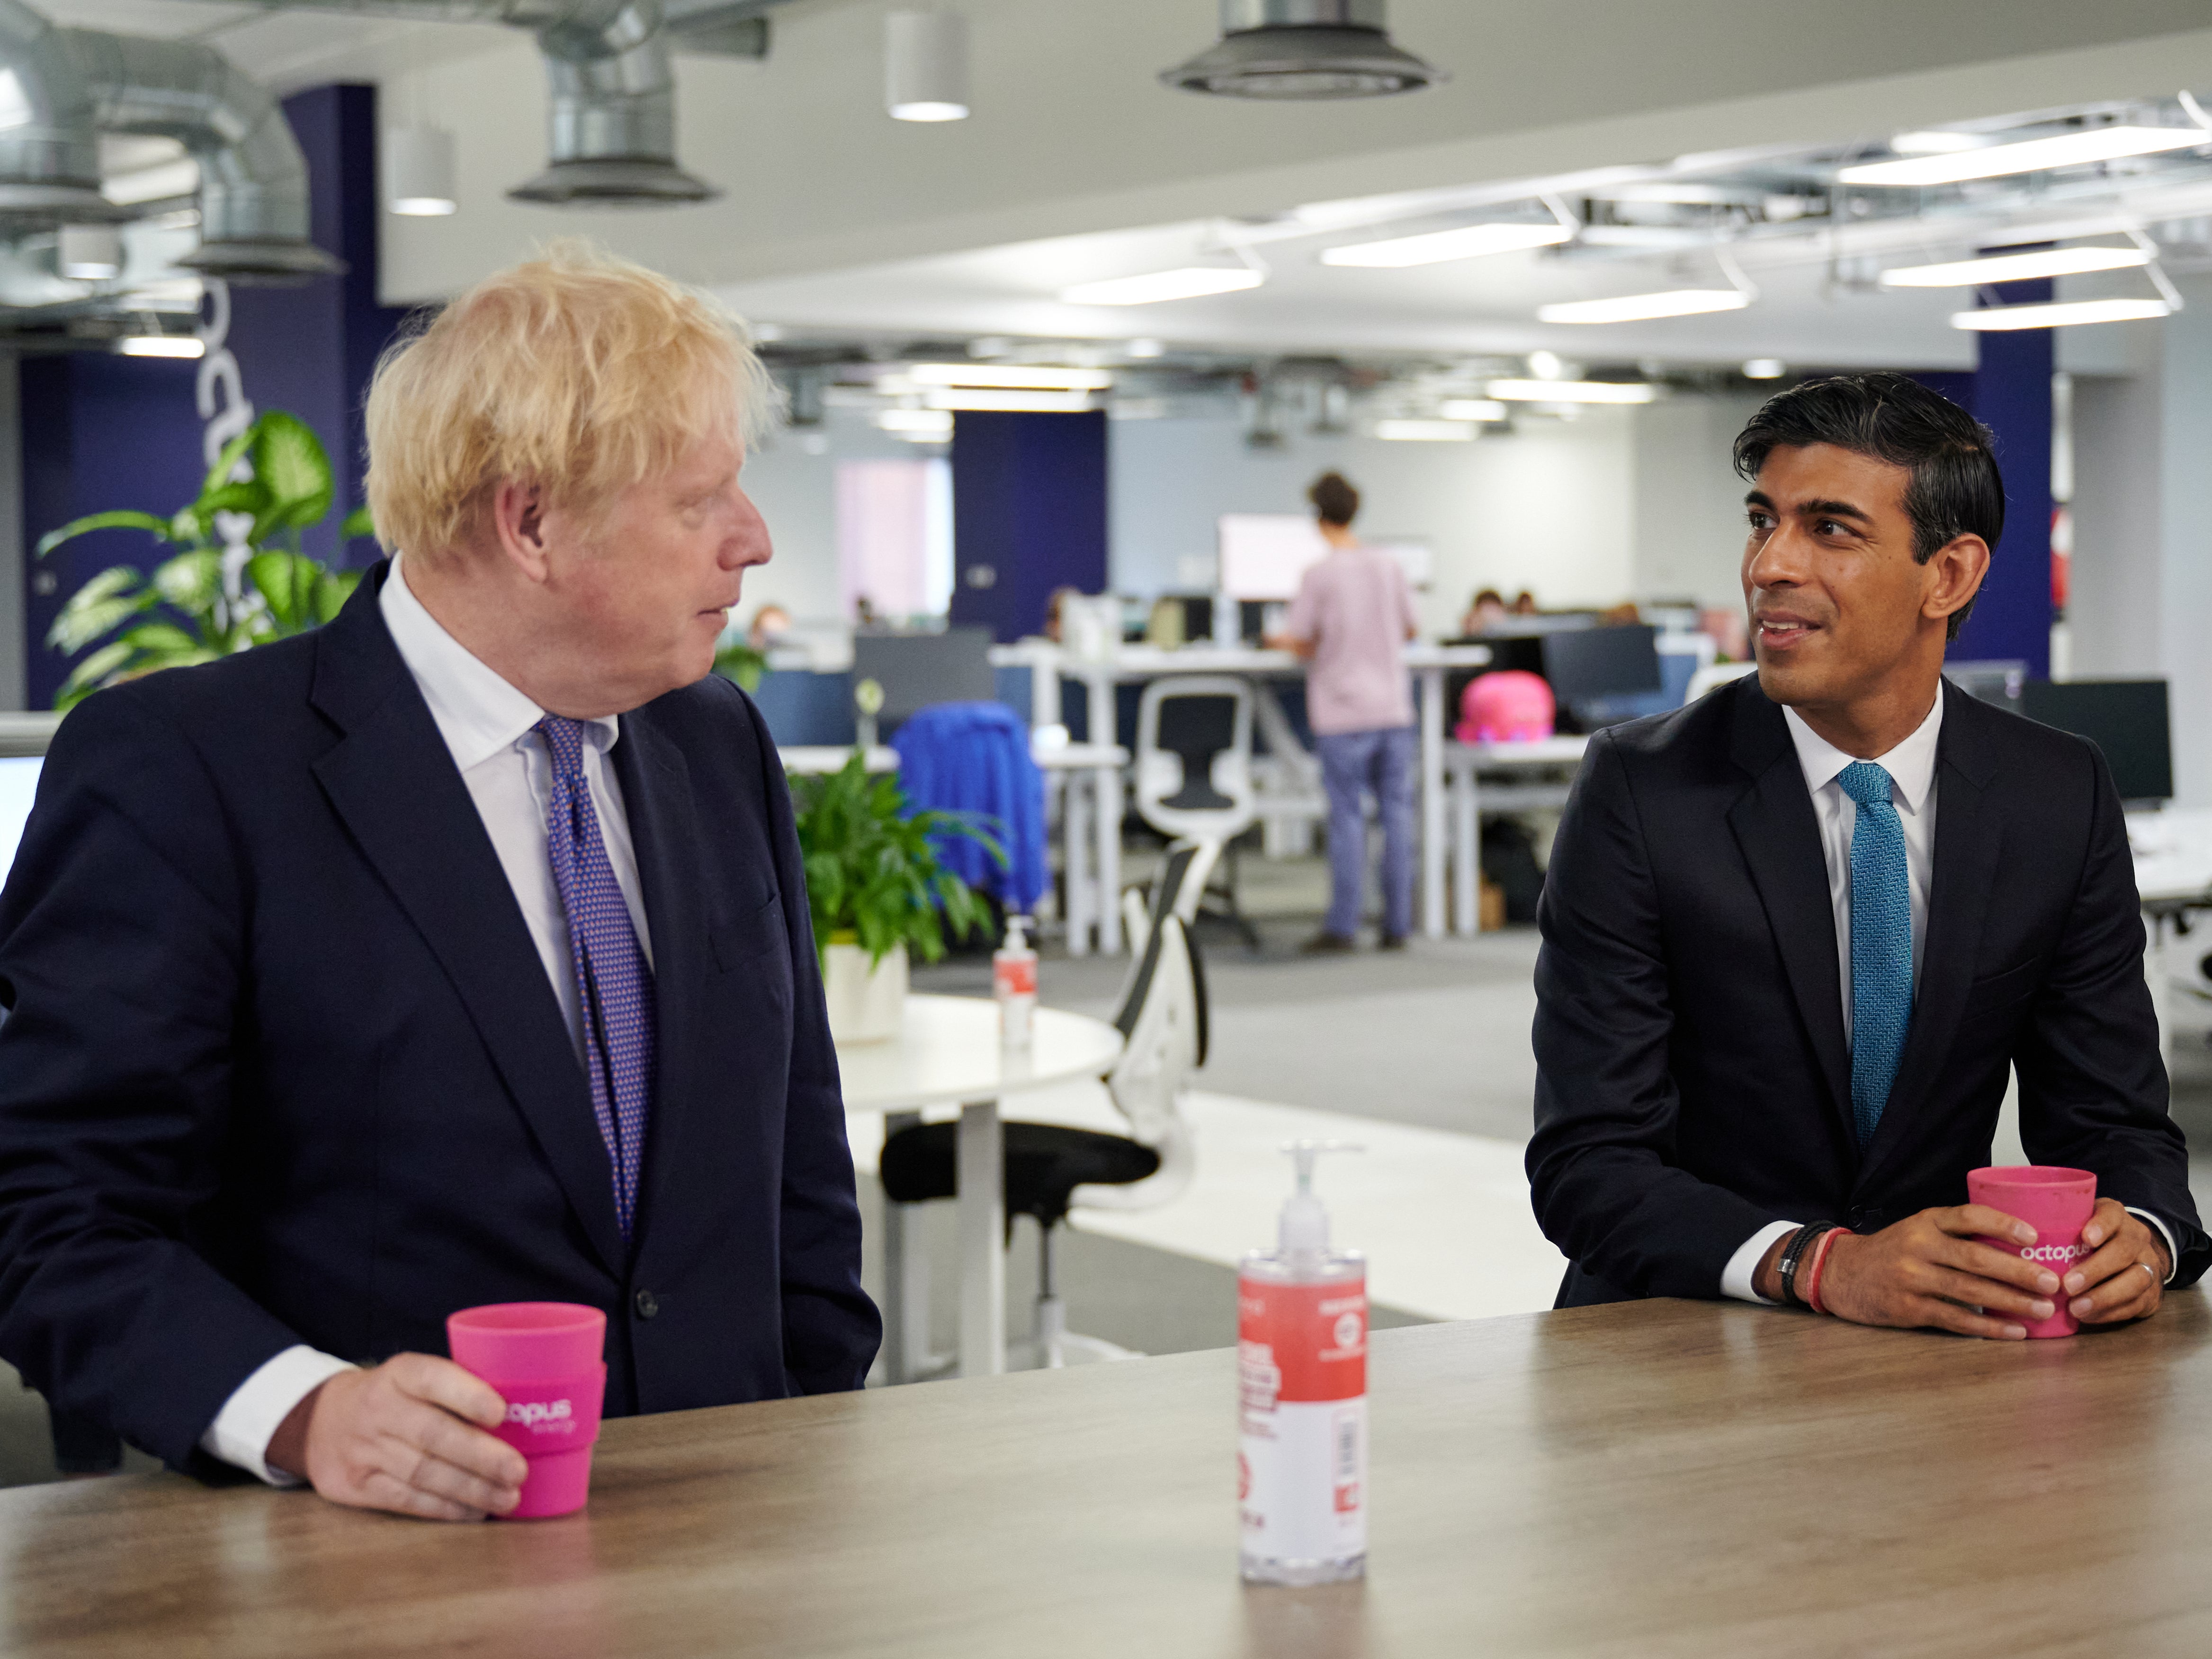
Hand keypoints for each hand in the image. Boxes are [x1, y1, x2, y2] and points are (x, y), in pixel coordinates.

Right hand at [268, 1353, 526, 1520]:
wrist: (319, 1421)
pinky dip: (444, 1509)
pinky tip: (475, 1511)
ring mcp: (364, 1449)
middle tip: (518, 1470)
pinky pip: (406, 1500)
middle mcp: (378, 1409)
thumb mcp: (413, 1376)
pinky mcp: (356, 1485)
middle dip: (480, 1456)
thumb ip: (456, 1388)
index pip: (432, 1378)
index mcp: (399, 1373)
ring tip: (508, 1498)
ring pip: (422, 1473)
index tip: (502, 1413)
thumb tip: (526, 1414)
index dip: (467, 1395)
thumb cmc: (393, 1397)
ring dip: (470, 1489)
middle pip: (432, 1434)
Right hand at [1814, 1205, 2066, 1339]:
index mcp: (1925, 1222)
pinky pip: (1956, 1319)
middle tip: (2052, 1282)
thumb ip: (1956, 1234)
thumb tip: (2017, 1248)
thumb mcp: (1918, 1230)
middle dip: (2019, 1271)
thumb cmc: (1890, 1251)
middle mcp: (1918, 1247)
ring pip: (1970, 1291)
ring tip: (2043, 1309)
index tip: (2034, 1236)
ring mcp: (1912, 1279)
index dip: (2002, 1225)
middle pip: (1976, 1258)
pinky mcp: (1908, 1308)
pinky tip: (2014, 1332)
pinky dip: (1988, 1326)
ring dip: (2012, 1302)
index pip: (1968, 1217)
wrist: (1840, 1273)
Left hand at [2061, 1198, 2167, 1325]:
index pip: (2112, 1214)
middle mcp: (2136, 1238)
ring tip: (2076, 1308)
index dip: (2101, 1225)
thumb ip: (2057, 1227)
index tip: (2086, 1238)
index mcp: (2116, 1217)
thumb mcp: (2076, 1225)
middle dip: (2095, 1270)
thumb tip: (2014, 1237)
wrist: (2132, 1258)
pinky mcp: (2151, 1294)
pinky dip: (2110, 1312)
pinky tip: (2088, 1316)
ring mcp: (2149, 1266)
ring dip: (2104, 1296)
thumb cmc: (2088, 1241)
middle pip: (2124, 1251)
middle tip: (2068, 1285)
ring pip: (2136, 1280)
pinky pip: (2135, 1304)